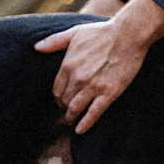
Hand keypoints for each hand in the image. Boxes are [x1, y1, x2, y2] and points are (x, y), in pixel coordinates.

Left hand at [35, 0, 163, 132]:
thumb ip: (54, 42)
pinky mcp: (109, 93)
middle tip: (67, 112)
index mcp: (68, 65)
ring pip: (76, 109)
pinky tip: (80, 130)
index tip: (61, 101)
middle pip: (65, 101)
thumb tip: (36, 47)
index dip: (58, 97)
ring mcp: (94, 87)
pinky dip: (85, 124)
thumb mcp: (74, 34)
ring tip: (72, 121)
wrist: (127, 35)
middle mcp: (78, 78)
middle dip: (65, 108)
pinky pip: (94, 113)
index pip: (57, 89)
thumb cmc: (101, 33)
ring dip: (72, 117)